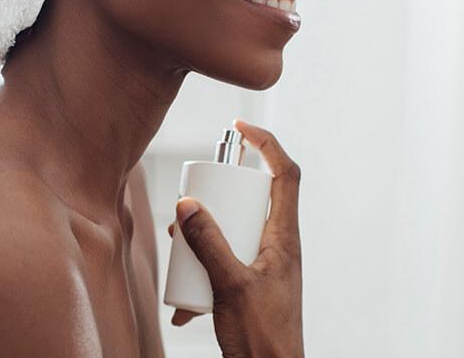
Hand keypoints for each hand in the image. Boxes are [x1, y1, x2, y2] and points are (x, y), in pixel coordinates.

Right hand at [167, 118, 304, 357]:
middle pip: (251, 199)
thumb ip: (208, 243)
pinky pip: (223, 261)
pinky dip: (200, 271)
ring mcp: (264, 265)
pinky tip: (183, 302)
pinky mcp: (250, 285)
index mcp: (284, 238)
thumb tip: (186, 204)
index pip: (285, 174)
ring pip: (232, 230)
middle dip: (217, 196)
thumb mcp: (230, 286)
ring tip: (178, 247)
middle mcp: (278, 246)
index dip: (267, 143)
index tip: (239, 126)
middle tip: (191, 199)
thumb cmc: (264, 340)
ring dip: (202, 235)